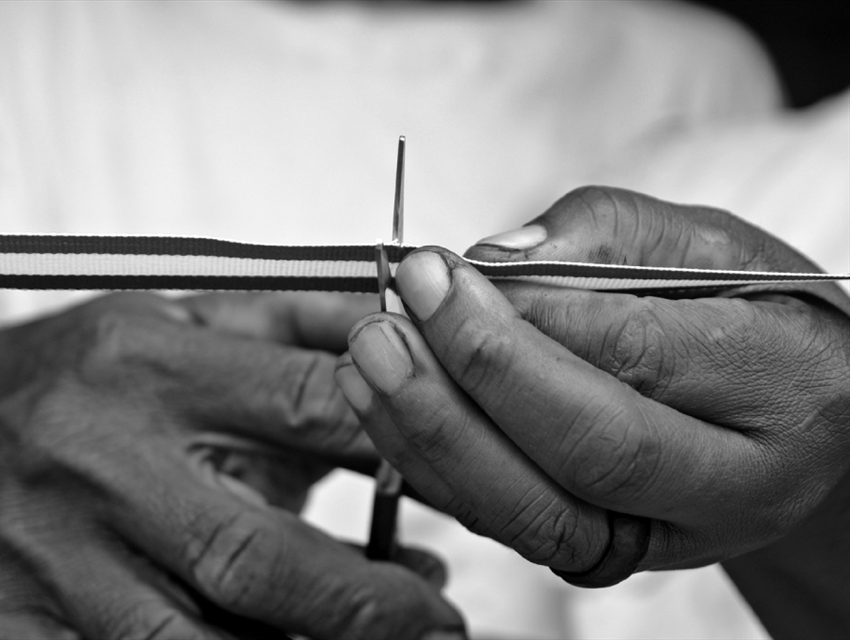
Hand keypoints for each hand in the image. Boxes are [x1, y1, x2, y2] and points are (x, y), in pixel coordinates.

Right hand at [0, 291, 464, 639]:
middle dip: (364, 601)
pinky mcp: (14, 622)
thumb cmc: (90, 371)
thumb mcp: (186, 322)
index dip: (399, 443)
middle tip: (441, 620)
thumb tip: (412, 323)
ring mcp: (49, 554)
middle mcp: (96, 458)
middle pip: (250, 552)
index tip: (461, 478)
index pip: (301, 404)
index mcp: (149, 365)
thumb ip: (301, 323)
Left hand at [335, 187, 848, 635]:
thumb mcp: (706, 242)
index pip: (638, 355)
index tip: (443, 272)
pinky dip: (435, 467)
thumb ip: (606, 234)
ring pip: (539, 510)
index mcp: (781, 384)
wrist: (786, 405)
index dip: (523, 318)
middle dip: (476, 375)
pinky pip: (509, 524)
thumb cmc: (750, 313)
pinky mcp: (604, 554)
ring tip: (370, 359)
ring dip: (436, 433)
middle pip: (590, 450)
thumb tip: (496, 259)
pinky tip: (386, 405)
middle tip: (398, 313)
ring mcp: (664, 535)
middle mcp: (733, 484)